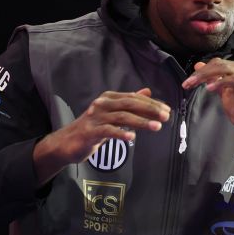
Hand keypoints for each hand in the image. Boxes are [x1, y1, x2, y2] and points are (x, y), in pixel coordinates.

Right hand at [34, 88, 169, 183]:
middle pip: (130, 104)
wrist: (67, 142)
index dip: (151, 103)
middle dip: (150, 109)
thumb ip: (129, 103)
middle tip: (166, 116)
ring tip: (156, 127)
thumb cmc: (93, 127)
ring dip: (141, 122)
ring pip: (122, 117)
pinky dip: (121, 133)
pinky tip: (132, 138)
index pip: (134, 98)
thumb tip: (147, 91)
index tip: (166, 109)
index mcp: (109, 98)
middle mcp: (102, 104)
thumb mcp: (112, 113)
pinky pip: (108, 131)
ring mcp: (95, 117)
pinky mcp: (90, 132)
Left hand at [182, 59, 233, 199]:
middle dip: (200, 73)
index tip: (188, 81)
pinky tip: (209, 88)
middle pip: (219, 64)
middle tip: (187, 83)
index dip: (201, 70)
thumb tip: (198, 66)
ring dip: (205, 76)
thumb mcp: (225, 94)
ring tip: (192, 84)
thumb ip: (214, 80)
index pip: (217, 63)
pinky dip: (220, 82)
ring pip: (224, 69)